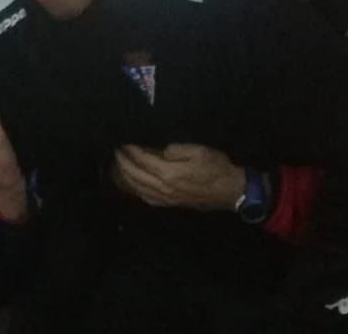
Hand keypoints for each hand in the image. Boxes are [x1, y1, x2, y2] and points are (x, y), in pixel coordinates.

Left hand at [113, 143, 244, 211]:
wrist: (231, 191)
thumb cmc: (216, 168)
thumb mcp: (198, 151)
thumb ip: (176, 150)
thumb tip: (161, 152)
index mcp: (169, 173)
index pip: (142, 161)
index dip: (131, 151)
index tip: (123, 143)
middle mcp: (164, 188)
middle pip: (136, 176)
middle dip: (123, 163)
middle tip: (116, 152)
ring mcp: (167, 198)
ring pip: (139, 189)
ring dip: (127, 177)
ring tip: (120, 166)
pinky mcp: (172, 203)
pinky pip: (149, 199)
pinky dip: (138, 191)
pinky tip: (135, 185)